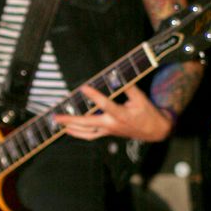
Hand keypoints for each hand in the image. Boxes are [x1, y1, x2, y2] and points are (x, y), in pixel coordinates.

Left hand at [54, 84, 172, 142]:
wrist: (154, 131)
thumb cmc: (147, 113)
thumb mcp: (141, 98)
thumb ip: (127, 87)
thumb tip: (115, 75)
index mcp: (121, 114)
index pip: (105, 105)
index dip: (94, 95)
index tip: (84, 87)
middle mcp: (112, 124)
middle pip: (88, 123)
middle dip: (71, 119)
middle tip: (57, 116)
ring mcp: (108, 131)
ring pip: (86, 132)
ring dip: (71, 127)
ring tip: (58, 122)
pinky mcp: (106, 133)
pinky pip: (90, 136)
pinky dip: (78, 133)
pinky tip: (68, 129)